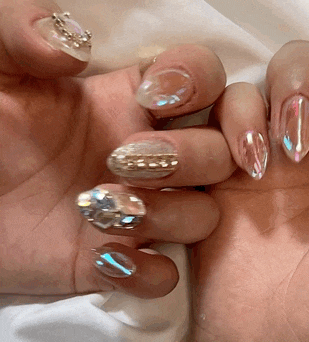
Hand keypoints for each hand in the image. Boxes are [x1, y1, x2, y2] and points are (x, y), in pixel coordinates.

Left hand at [0, 0, 231, 296]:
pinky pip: (166, 275)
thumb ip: (18, 31)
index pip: (205, 79)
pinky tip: (104, 260)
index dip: (199, 82)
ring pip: (203, 216)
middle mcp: (152, 158)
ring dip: (165, 215)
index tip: (153, 100)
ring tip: (99, 210)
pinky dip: (146, 273)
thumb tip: (73, 46)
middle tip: (124, 163)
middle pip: (221, 155)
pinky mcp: (123, 262)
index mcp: (129, 103)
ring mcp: (143, 213)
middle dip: (188, 159)